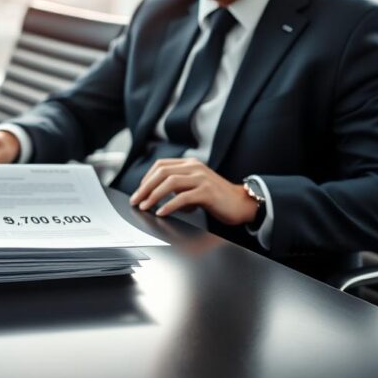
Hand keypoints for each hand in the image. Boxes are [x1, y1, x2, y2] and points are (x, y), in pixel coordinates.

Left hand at [128, 158, 257, 225]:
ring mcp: (201, 179)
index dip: (146, 178)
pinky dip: (169, 205)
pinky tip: (161, 212)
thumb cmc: (217, 198)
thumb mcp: (195, 187)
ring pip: (170, 182)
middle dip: (145, 187)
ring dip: (153, 195)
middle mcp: (194, 168)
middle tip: (135, 200)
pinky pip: (183, 197)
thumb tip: (158, 196)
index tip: (138, 191)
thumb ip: (179, 187)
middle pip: (162, 172)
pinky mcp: (207, 192)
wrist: (242, 204)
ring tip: (145, 206)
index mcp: (190, 164)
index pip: (161, 165)